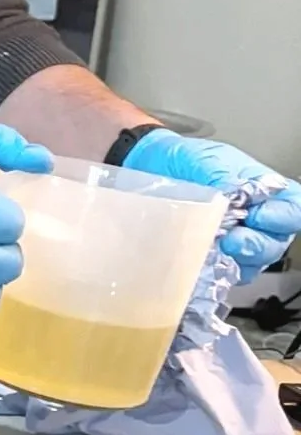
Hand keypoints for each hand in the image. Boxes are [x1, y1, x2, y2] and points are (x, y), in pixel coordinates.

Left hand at [123, 129, 300, 271]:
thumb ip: (225, 178)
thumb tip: (237, 199)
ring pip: (254, 263)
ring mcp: (237, 240)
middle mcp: (256, 218)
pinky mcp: (215, 257)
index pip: (293, 209)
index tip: (258, 217)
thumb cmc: (183, 161)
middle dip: (256, 245)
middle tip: (232, 241)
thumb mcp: (207, 161)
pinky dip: (218, 272)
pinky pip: (226, 274)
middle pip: (276, 242)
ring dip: (237, 261)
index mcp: (264, 190)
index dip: (282, 218)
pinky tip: (202, 263)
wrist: (148, 169)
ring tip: (215, 250)